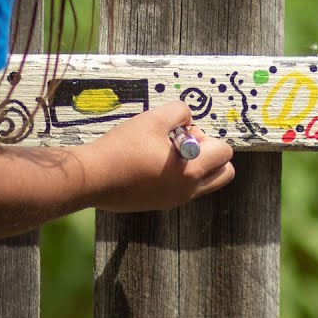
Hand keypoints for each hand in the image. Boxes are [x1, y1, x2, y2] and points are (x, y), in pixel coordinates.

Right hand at [83, 101, 234, 211]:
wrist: (92, 177)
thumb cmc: (123, 147)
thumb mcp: (153, 118)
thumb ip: (179, 112)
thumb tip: (187, 119)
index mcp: (192, 171)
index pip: (225, 154)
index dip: (209, 137)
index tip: (184, 133)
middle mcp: (188, 191)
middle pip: (223, 174)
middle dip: (211, 155)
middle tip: (184, 144)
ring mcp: (174, 201)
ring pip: (204, 183)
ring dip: (196, 166)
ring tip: (166, 153)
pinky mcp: (159, 204)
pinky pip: (183, 190)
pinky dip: (179, 176)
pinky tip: (152, 164)